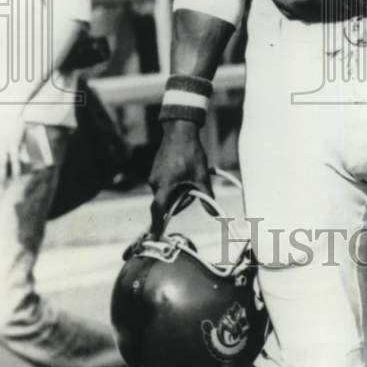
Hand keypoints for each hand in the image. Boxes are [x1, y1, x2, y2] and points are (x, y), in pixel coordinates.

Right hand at [148, 120, 211, 234]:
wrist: (180, 130)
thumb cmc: (190, 152)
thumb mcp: (201, 175)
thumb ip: (206, 195)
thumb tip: (213, 212)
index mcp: (164, 186)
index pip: (158, 211)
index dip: (156, 225)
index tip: (154, 236)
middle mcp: (155, 182)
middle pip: (165, 202)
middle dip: (178, 201)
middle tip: (192, 191)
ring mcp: (153, 175)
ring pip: (165, 192)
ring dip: (176, 192)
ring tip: (189, 177)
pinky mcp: (155, 169)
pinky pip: (163, 183)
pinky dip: (173, 184)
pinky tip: (183, 171)